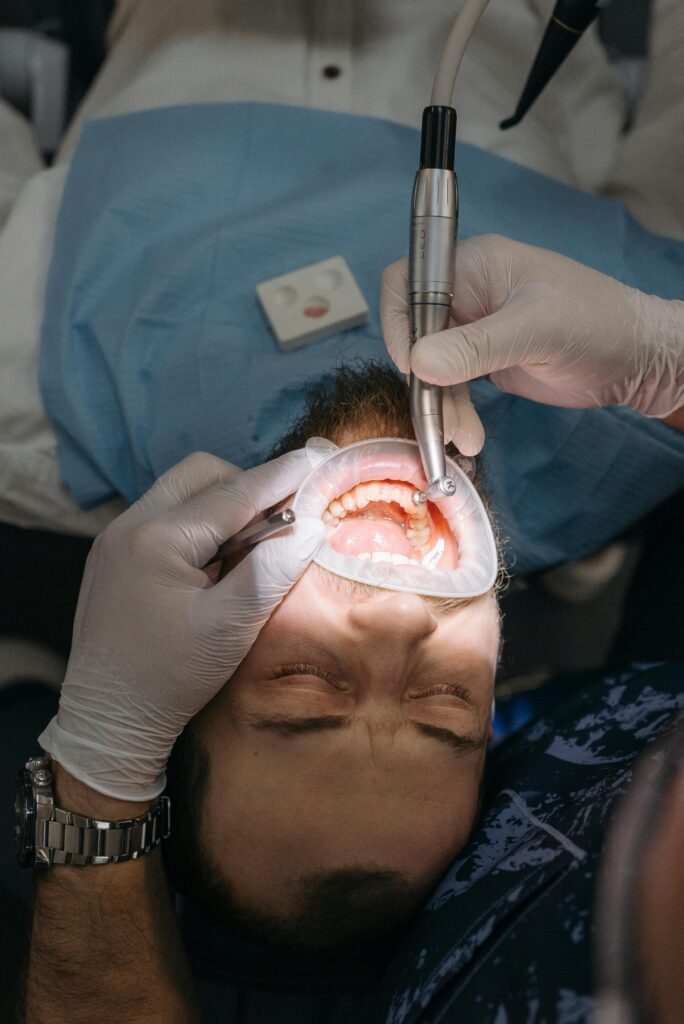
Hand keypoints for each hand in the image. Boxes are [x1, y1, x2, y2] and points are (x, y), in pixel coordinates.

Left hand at [39, 451, 324, 800]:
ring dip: (223, 505)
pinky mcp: (114, 554)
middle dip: (247, 486)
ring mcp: (116, 538)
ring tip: (250, 547)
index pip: (234, 492)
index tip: (320, 458)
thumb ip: (271, 571)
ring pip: (182, 491)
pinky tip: (217, 562)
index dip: (282, 475)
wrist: (108, 719)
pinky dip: (199, 524)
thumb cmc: (170, 679)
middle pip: (202, 475)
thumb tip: (313, 525)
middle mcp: (130, 525)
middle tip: (283, 520)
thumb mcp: (230, 628)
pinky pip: (165, 515)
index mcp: (158, 539)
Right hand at [381, 234, 683, 451]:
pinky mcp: (483, 361)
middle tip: (440, 418)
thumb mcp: (536, 329)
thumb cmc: (596, 323)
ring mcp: (473, 330)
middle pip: (413, 332)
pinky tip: (469, 437)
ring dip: (440, 405)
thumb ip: (476, 346)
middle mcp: (467, 294)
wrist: (637, 359)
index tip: (412, 365)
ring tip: (464, 438)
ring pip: (430, 367)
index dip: (398, 323)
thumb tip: (417, 363)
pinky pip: (450, 387)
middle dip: (423, 379)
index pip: (408, 283)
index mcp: (474, 266)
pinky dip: (454, 413)